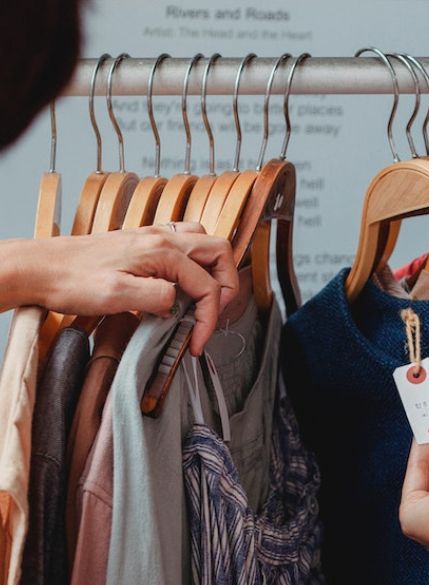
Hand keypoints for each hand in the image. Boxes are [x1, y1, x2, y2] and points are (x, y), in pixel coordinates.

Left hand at [3, 222, 238, 354]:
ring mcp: (153, 237)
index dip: (209, 318)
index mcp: (161, 251)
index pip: (207, 285)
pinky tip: (181, 285)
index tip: (197, 342)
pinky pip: (184, 245)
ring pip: (205, 244)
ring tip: (203, 300)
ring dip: (213, 271)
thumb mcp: (117, 295)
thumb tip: (180, 303)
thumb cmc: (72, 280)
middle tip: (213, 315)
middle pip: (219, 252)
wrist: (40, 268)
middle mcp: (162, 237)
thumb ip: (158, 297)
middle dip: (226, 286)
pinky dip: (194, 264)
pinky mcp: (144, 243)